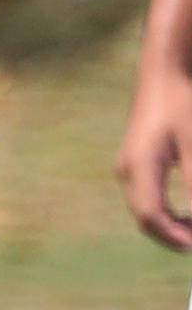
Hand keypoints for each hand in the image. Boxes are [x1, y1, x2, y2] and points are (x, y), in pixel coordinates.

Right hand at [123, 64, 191, 254]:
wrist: (162, 72)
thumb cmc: (181, 103)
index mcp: (138, 168)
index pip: (151, 216)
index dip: (174, 237)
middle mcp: (126, 171)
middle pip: (144, 217)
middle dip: (170, 235)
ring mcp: (126, 166)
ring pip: (144, 208)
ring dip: (168, 223)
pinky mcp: (133, 161)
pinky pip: (145, 195)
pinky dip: (164, 210)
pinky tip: (184, 210)